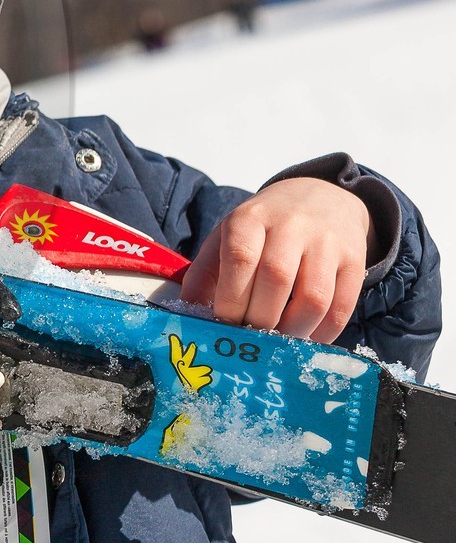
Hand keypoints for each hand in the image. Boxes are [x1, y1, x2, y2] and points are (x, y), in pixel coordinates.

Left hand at [180, 178, 370, 341]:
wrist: (321, 198)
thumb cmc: (263, 227)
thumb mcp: (226, 236)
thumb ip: (204, 273)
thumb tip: (187, 315)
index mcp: (251, 218)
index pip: (240, 259)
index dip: (230, 299)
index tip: (223, 325)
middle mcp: (291, 226)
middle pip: (276, 280)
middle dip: (259, 319)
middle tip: (249, 340)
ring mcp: (327, 243)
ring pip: (313, 298)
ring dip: (292, 332)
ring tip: (276, 345)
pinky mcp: (354, 261)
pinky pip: (342, 307)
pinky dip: (323, 333)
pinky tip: (305, 340)